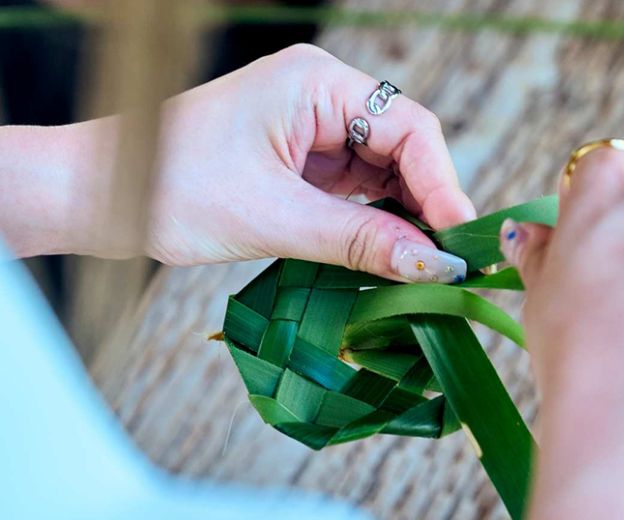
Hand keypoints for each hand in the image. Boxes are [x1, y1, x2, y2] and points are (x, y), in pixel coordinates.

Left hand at [105, 44, 473, 280]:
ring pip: (387, 174)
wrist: (98, 195)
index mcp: (316, 84)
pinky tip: (389, 258)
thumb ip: (362, 241)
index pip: (411, 127)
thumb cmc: (168, 189)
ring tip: (424, 268)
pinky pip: (359, 192)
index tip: (462, 239)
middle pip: (406, 150)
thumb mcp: (276, 219)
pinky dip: (376, 225)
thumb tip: (436, 265)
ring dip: (405, 220)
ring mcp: (313, 130)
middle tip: (451, 263)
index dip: (444, 184)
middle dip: (428, 205)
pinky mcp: (303, 163)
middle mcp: (321, 97)